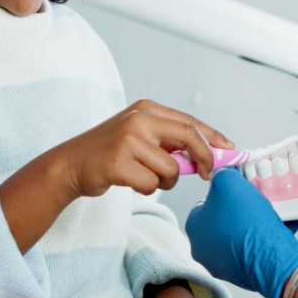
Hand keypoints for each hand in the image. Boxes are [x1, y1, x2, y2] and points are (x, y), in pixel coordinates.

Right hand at [61, 98, 233, 197]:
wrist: (69, 164)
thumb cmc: (110, 152)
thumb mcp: (139, 135)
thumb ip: (168, 141)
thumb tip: (206, 156)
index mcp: (147, 109)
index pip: (190, 122)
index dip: (213, 137)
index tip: (228, 150)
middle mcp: (139, 119)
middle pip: (189, 137)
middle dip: (204, 159)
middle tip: (206, 174)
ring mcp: (128, 139)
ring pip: (170, 169)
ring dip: (163, 181)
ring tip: (144, 176)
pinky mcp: (117, 162)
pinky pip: (151, 184)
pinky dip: (146, 189)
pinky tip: (129, 181)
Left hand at [186, 169, 297, 297]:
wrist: (270, 254)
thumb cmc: (246, 220)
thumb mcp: (229, 181)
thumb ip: (221, 175)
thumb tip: (223, 175)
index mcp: (193, 226)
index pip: (205, 204)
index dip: (223, 195)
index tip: (237, 193)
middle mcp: (201, 249)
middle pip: (218, 221)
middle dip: (234, 212)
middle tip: (250, 205)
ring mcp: (219, 265)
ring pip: (232, 237)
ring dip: (245, 228)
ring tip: (260, 219)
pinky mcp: (239, 275)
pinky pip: (246, 251)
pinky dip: (255, 242)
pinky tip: (265, 234)